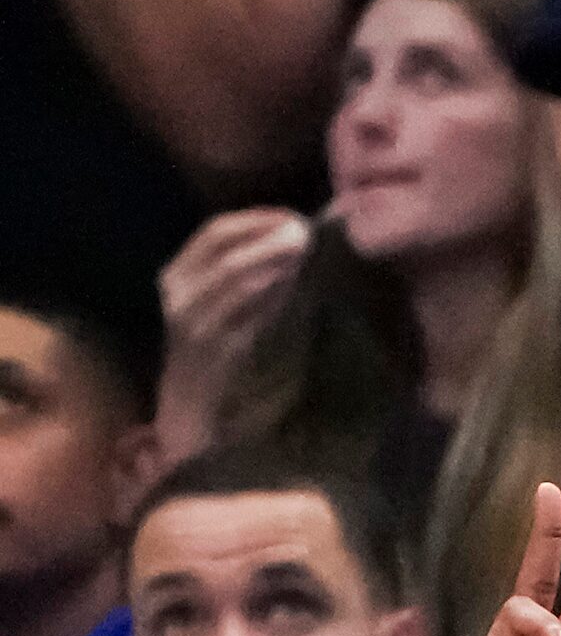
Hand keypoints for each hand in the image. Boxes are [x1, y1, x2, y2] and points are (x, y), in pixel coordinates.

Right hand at [154, 207, 313, 455]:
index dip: (256, 218)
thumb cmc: (222, 359)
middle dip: (266, 232)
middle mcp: (178, 294)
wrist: (195, 418)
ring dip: (271, 257)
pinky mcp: (211, 350)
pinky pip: (240, 313)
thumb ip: (254, 277)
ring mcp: (191, 322)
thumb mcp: (231, 308)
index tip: (295, 217)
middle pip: (221, 246)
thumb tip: (297, 240)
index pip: (215, 231)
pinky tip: (291, 283)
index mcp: (179, 276)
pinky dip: (266, 293)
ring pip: (230, 274)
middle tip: (308, 230)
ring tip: (304, 247)